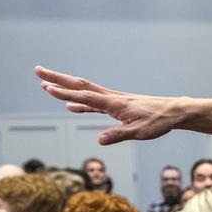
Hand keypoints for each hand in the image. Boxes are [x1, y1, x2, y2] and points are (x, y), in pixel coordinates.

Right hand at [36, 65, 183, 144]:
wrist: (174, 111)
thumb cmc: (159, 122)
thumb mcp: (140, 133)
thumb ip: (118, 135)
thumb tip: (99, 140)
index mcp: (115, 104)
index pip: (85, 97)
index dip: (65, 93)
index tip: (46, 87)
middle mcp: (111, 98)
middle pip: (79, 86)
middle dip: (57, 79)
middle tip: (37, 71)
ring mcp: (113, 100)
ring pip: (84, 91)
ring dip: (65, 87)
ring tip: (46, 85)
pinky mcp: (117, 105)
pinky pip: (94, 103)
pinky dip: (80, 103)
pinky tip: (70, 107)